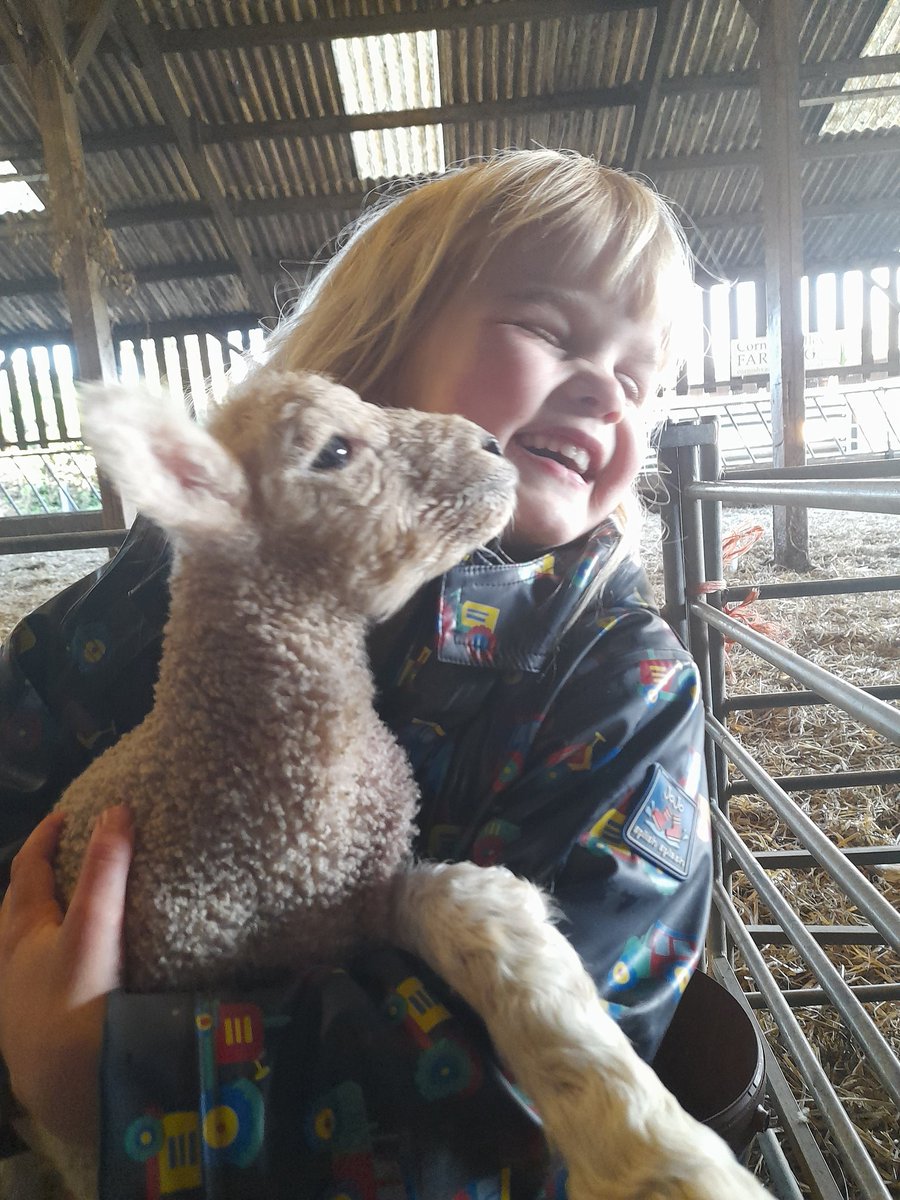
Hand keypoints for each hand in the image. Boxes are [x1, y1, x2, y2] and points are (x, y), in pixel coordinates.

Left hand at [0, 806, 132, 1146]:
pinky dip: (49, 955)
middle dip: (37, 877)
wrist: (63, 1087)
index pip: (27, 868)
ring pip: (20, 943)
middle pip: (16, 906)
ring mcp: (15, 995)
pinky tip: (70, 970)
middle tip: (66, 856)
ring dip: (40, 919)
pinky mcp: (30, 1025)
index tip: (65, 815)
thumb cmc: (75, 999)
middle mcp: (8, 958)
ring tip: (69, 909)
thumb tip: (115, 810)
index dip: (45, 837)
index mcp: (20, 929)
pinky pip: (33, 974)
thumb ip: (105, 870)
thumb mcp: (93, 928)